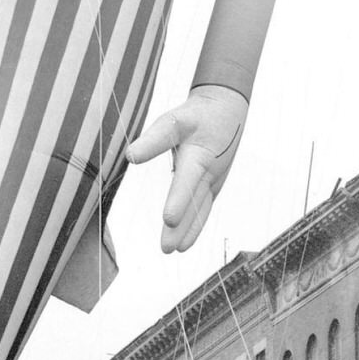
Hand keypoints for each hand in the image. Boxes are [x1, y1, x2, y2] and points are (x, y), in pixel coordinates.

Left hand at [127, 84, 247, 252]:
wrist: (228, 109)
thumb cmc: (196, 115)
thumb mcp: (174, 120)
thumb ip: (153, 140)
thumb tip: (131, 156)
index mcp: (200, 156)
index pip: (187, 181)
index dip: (178, 200)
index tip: (168, 219)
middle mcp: (210, 173)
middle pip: (194, 203)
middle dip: (181, 228)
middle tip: (167, 249)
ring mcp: (214, 181)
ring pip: (201, 210)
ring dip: (189, 231)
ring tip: (175, 250)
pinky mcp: (213, 185)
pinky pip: (204, 208)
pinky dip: (196, 225)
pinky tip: (184, 241)